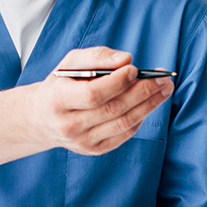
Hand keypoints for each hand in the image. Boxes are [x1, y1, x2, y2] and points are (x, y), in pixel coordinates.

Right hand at [18, 47, 173, 155]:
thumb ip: (96, 57)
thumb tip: (126, 59)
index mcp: (58, 101)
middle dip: (143, 92)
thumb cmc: (60, 84)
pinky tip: (150, 102)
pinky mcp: (94, 149)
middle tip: (163, 78)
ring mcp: (83, 141)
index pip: (93, 95)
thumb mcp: (69, 63)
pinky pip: (124, 134)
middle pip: (113, 110)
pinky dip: (141, 117)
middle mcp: (69, 125)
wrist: (42, 118)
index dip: (117, 82)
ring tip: (165, 88)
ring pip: (124, 123)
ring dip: (149, 104)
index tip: (135, 68)